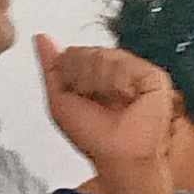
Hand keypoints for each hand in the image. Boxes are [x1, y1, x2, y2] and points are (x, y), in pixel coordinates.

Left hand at [34, 35, 176, 193]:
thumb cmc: (92, 135)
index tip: (78, 96)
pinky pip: (126, 64)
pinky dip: (119, 84)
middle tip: (95, 101)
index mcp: (95, 73)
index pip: (73, 53)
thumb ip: (51, 67)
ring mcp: (136, 71)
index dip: (69, 74)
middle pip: (87, 52)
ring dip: (100, 84)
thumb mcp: (60, 101)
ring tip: (111, 102)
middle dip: (83, 79)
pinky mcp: (154, 77)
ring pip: (104, 56)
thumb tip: (40, 37)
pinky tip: (126, 99)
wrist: (119, 155)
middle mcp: (116, 69)